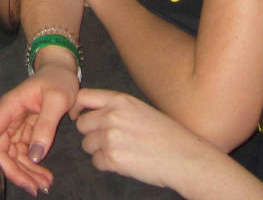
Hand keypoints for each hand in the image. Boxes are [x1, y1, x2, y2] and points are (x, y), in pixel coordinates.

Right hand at [0, 62, 79, 194]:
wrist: (63, 71)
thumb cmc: (58, 79)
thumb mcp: (57, 99)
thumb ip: (47, 126)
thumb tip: (35, 155)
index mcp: (9, 107)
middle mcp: (8, 118)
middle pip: (1, 150)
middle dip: (15, 171)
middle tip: (35, 187)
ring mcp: (15, 127)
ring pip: (12, 156)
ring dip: (25, 172)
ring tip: (44, 184)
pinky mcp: (25, 132)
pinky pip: (24, 153)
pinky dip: (32, 166)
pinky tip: (44, 176)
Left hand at [71, 89, 221, 191]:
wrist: (185, 157)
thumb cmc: (166, 135)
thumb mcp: (140, 109)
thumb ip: (116, 108)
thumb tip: (92, 113)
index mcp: (120, 100)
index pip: (83, 97)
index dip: (77, 108)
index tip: (78, 116)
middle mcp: (112, 115)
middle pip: (82, 125)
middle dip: (91, 134)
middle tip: (109, 141)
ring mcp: (111, 137)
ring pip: (87, 145)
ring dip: (99, 150)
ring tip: (122, 151)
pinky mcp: (112, 158)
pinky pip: (96, 162)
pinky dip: (107, 164)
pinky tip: (125, 162)